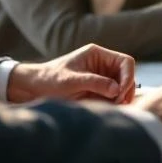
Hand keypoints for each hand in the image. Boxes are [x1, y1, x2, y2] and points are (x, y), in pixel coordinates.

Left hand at [8, 44, 135, 103]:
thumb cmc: (49, 80)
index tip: (120, 92)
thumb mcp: (71, 81)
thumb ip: (95, 83)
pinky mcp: (98, 89)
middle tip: (119, 103)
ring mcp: (101, 76)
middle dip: (126, 88)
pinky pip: (114, 95)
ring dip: (122, 96)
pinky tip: (109, 108)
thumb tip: (117, 89)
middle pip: (127, 74)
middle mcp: (103, 64)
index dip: (128, 76)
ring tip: (114, 106)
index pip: (125, 61)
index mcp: (98, 54)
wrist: (33, 88)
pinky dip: (115, 102)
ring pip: (123, 86)